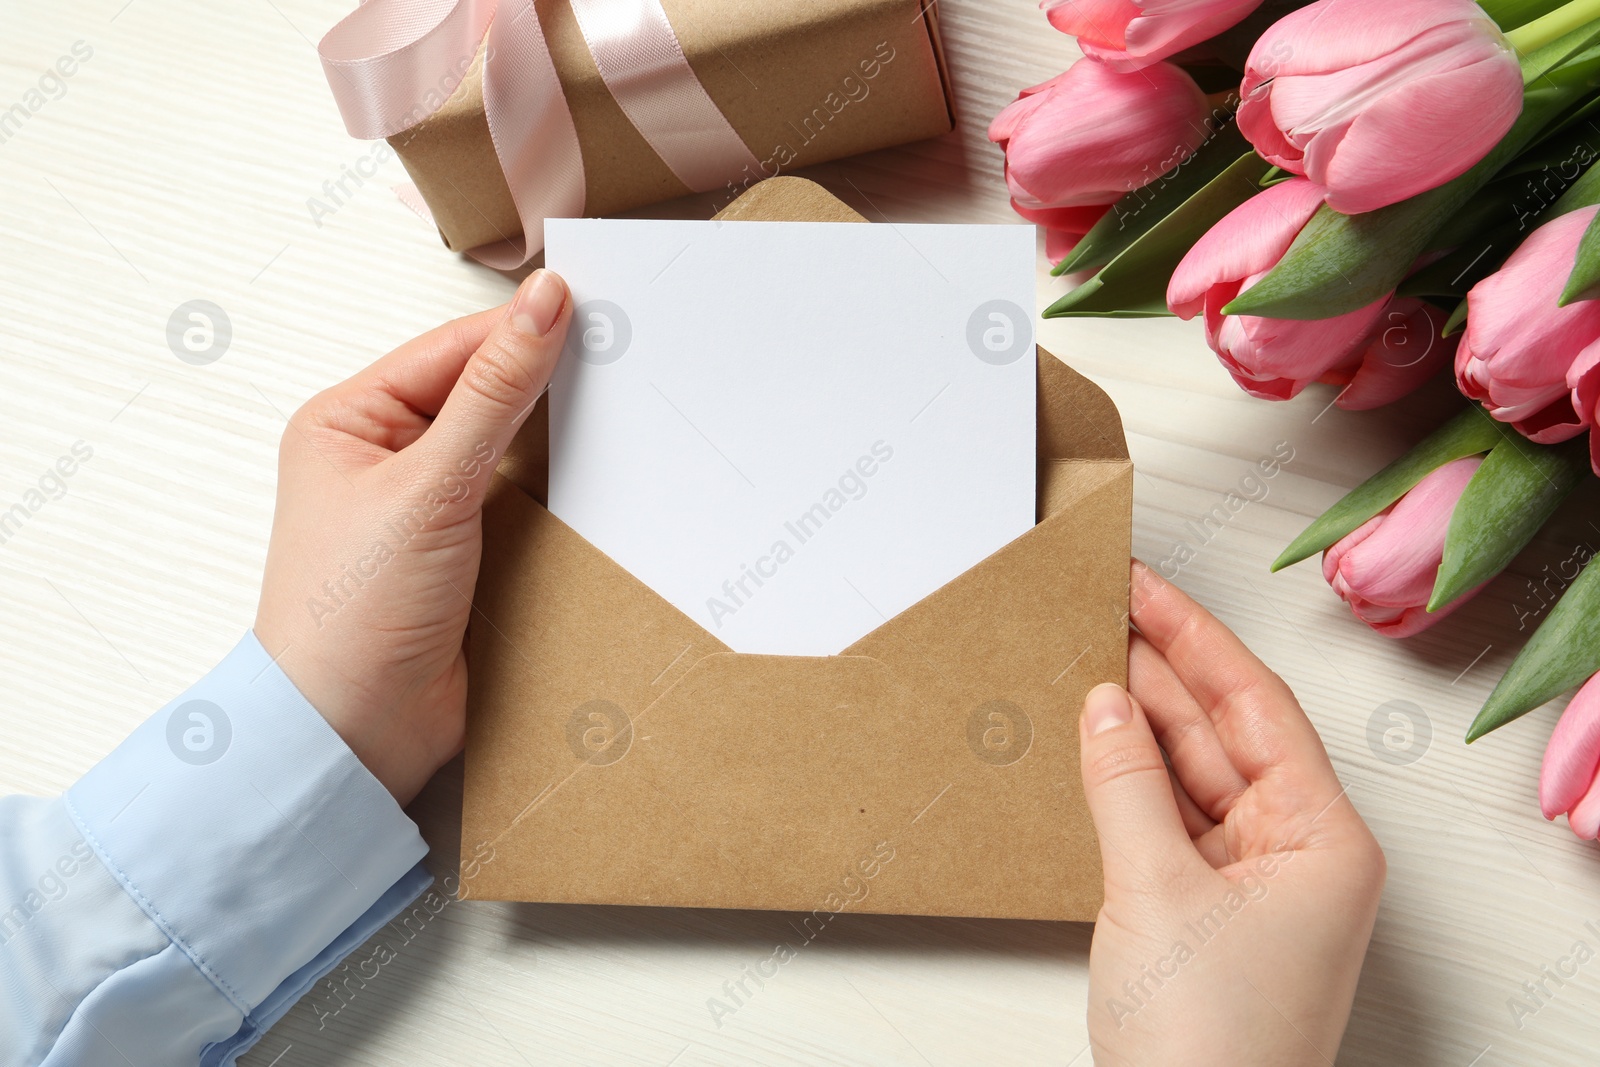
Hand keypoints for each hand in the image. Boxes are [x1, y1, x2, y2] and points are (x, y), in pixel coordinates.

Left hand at [254, 269, 571, 804]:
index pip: (452, 352)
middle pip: (482, 394)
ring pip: (509, 448)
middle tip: (620, 359)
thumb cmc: (351, 613)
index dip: (522, 331)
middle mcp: (384, 457)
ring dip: (556, 442)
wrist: (354, 733)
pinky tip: (600, 480)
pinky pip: (521, 503)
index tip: (595, 309)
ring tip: (621, 413)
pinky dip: (559, 492)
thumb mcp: (429, 486)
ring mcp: (427, 509)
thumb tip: (543, 304)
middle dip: (545, 384)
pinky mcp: (466, 556)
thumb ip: (493, 394)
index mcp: (349, 420)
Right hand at [1080, 560, 1384, 1064]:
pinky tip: (1096, 743)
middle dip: (1164, 673)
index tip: (1144, 587)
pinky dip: (1132, 782)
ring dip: (1142, 724)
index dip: (1195, 638)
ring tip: (1087, 658)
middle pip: (1226, 733)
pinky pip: (1172, 821)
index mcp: (1324, 838)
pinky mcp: (1211, 911)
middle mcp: (1300, 852)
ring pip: (1194, 775)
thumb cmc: (1208, 1043)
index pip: (1256, 705)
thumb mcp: (1155, 890)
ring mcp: (1255, 884)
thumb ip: (1125, 785)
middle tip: (1103, 609)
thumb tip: (1103, 705)